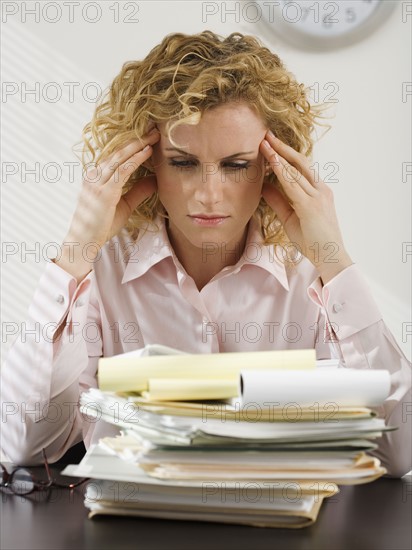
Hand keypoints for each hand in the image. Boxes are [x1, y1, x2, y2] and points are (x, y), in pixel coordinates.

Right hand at [56, 128, 159, 280]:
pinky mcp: (104, 191)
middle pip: (118, 151)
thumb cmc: (102, 225)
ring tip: (153, 136)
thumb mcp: (125, 205)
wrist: (85, 241)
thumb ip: (138, 191)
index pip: (116, 155)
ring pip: (120, 157)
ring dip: (138, 144)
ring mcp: (97, 182)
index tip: (148, 135)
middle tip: (154, 128)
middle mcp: (94, 175)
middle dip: (137, 139)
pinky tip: (147, 152)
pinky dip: (135, 160)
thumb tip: (155, 179)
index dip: (132, 144)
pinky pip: (122, 171)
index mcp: (96, 176)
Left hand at [260, 130, 351, 282]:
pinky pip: (294, 184)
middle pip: (300, 163)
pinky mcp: (311, 205)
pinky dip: (282, 171)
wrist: (329, 257)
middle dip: (282, 148)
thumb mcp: (290, 217)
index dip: (284, 155)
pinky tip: (272, 161)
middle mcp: (320, 190)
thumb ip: (278, 201)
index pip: (299, 169)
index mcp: (318, 192)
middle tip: (266, 135)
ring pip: (296, 170)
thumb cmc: (312, 240)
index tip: (270, 145)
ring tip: (265, 143)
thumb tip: (264, 187)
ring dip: (279, 155)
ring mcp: (317, 196)